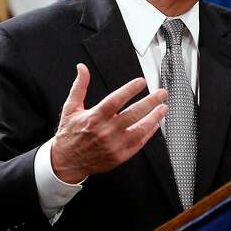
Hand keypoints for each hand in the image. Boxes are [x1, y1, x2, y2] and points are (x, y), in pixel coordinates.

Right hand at [51, 64, 167, 182]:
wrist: (67, 162)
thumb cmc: (69, 134)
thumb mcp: (70, 108)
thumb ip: (79, 87)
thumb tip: (82, 68)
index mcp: (94, 118)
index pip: (115, 100)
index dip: (130, 90)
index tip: (141, 82)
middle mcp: (106, 131)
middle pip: (133, 114)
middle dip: (150, 102)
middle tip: (161, 93)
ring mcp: (114, 145)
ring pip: (140, 129)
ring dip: (154, 117)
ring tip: (163, 107)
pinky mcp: (120, 156)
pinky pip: (139, 143)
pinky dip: (149, 133)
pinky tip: (155, 124)